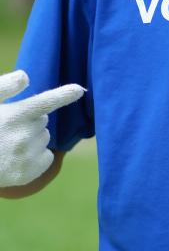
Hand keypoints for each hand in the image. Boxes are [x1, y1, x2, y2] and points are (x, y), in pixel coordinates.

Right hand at [0, 71, 84, 187]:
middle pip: (43, 121)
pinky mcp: (26, 174)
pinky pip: (46, 158)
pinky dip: (36, 158)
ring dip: (32, 139)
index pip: (44, 102)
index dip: (63, 95)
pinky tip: (15, 159)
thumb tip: (26, 76)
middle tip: (6, 129)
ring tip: (7, 145)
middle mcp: (22, 136)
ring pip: (45, 139)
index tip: (79, 90)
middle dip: (29, 122)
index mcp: (14, 116)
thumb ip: (4, 87)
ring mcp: (25, 156)